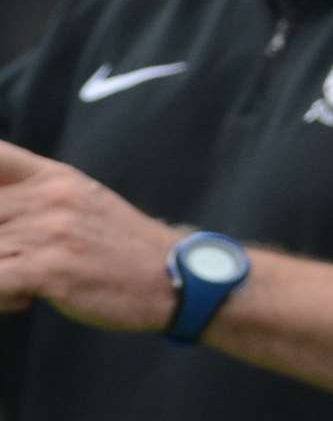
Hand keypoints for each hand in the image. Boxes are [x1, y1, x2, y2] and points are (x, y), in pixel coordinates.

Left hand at [0, 139, 186, 330]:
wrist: (172, 276)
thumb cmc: (124, 246)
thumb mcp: (83, 201)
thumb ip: (37, 194)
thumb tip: (3, 201)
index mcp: (54, 178)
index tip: (3, 204)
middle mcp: (48, 197)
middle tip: (15, 258)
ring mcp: (48, 232)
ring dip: (0, 269)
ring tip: (19, 282)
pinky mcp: (47, 269)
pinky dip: (0, 295)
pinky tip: (22, 298)